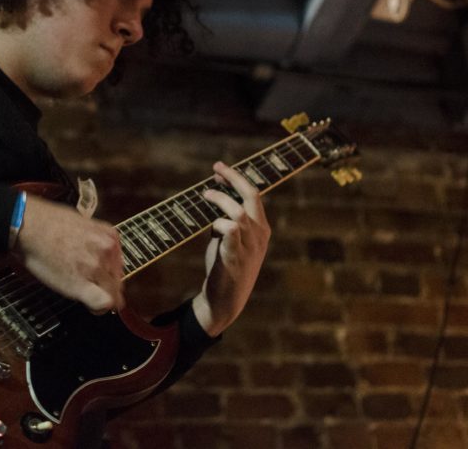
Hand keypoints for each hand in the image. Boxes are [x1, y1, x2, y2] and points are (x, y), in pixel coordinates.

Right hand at [13, 195, 124, 312]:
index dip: (111, 275)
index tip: (103, 280)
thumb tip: (99, 253)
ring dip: (102, 297)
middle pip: (117, 280)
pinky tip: (92, 307)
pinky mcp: (81, 284)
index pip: (120, 264)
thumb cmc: (49, 222)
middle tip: (92, 289)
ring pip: (112, 293)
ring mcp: (96, 267)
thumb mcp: (83, 223)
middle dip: (107, 287)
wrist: (30, 227)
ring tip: (87, 296)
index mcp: (109, 236)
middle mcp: (107, 251)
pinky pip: (102, 302)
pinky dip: (100, 308)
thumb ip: (96, 238)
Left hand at [192, 161, 270, 335]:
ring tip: (205, 195)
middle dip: (234, 177)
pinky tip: (212, 226)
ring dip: (220, 200)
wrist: (226, 299)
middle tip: (217, 167)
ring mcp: (250, 246)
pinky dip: (219, 223)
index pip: (253, 195)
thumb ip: (227, 219)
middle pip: (251, 196)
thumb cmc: (226, 266)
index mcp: (261, 228)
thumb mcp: (231, 238)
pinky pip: (230, 231)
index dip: (236, 179)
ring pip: (239, 212)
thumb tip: (215, 194)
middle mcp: (259, 234)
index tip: (220, 169)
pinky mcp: (235, 256)